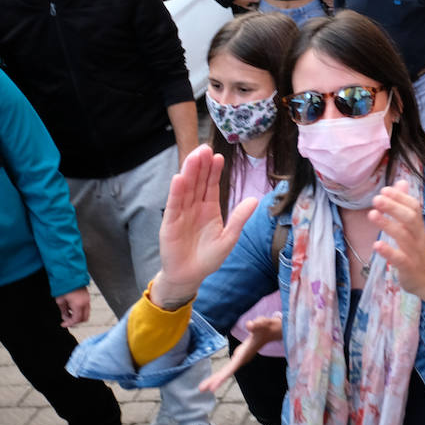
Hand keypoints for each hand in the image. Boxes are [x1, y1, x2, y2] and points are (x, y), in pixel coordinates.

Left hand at [54, 288, 90, 327]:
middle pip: (84, 318)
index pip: (76, 319)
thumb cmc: (64, 286)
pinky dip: (80, 311)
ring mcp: (88, 300)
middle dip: (75, 321)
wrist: (70, 276)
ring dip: (78, 317)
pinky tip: (72, 309)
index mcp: (78, 304)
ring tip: (69, 314)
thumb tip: (65, 317)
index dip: (69, 323)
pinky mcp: (87, 297)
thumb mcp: (60, 301)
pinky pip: (86, 308)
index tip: (63, 324)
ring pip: (86, 314)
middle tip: (67, 321)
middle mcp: (85, 303)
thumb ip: (64, 311)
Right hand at [153, 145, 257, 307]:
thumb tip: (255, 199)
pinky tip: (179, 178)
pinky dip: (176, 192)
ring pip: (186, 189)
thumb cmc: (208, 258)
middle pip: (198, 182)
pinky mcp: (170, 224)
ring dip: (189, 173)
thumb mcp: (228, 238)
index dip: (214, 171)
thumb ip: (239, 219)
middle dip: (201, 165)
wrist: (189, 276)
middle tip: (204, 148)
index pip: (211, 185)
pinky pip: (173, 205)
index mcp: (209, 209)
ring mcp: (181, 214)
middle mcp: (194, 208)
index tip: (218, 155)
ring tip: (194, 156)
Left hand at [199, 315, 280, 392]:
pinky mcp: (239, 357)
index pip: (233, 366)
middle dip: (215, 380)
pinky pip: (228, 368)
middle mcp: (243, 358)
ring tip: (202, 388)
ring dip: (215, 379)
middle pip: (228, 371)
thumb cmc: (267, 327)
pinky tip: (213, 380)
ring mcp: (241, 359)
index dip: (223, 376)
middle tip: (201, 389)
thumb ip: (257, 324)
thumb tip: (249, 324)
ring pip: (227, 371)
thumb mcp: (263, 323)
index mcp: (246, 353)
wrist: (273, 332)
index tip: (214, 387)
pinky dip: (220, 374)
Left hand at [370, 180, 424, 307]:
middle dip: (394, 207)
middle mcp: (418, 237)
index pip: (413, 207)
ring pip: (404, 236)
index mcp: (418, 226)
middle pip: (410, 219)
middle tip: (377, 198)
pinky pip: (400, 259)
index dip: (400, 198)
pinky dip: (389, 251)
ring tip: (372, 214)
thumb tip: (401, 182)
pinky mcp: (408, 268)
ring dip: (388, 224)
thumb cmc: (416, 251)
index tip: (385, 189)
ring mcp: (414, 252)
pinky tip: (377, 245)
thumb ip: (405, 205)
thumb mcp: (412, 227)